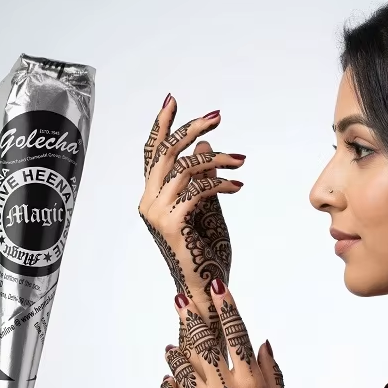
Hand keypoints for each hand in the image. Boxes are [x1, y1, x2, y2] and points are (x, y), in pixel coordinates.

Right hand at [138, 95, 244, 317]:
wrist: (205, 286)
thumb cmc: (205, 250)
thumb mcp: (206, 205)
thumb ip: (202, 177)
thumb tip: (204, 146)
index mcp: (152, 196)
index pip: (152, 153)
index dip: (161, 125)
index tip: (172, 100)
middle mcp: (147, 202)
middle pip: (166, 153)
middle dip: (191, 130)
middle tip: (217, 116)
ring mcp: (156, 213)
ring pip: (184, 168)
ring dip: (217, 160)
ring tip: (240, 160)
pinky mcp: (170, 223)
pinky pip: (197, 190)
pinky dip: (220, 184)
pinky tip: (237, 187)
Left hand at [160, 279, 296, 387]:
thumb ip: (272, 373)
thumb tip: (263, 343)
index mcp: (250, 381)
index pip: (236, 334)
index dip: (227, 308)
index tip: (218, 288)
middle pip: (203, 343)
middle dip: (190, 318)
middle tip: (179, 300)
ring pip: (182, 368)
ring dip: (175, 353)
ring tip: (170, 346)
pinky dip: (168, 386)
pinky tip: (168, 378)